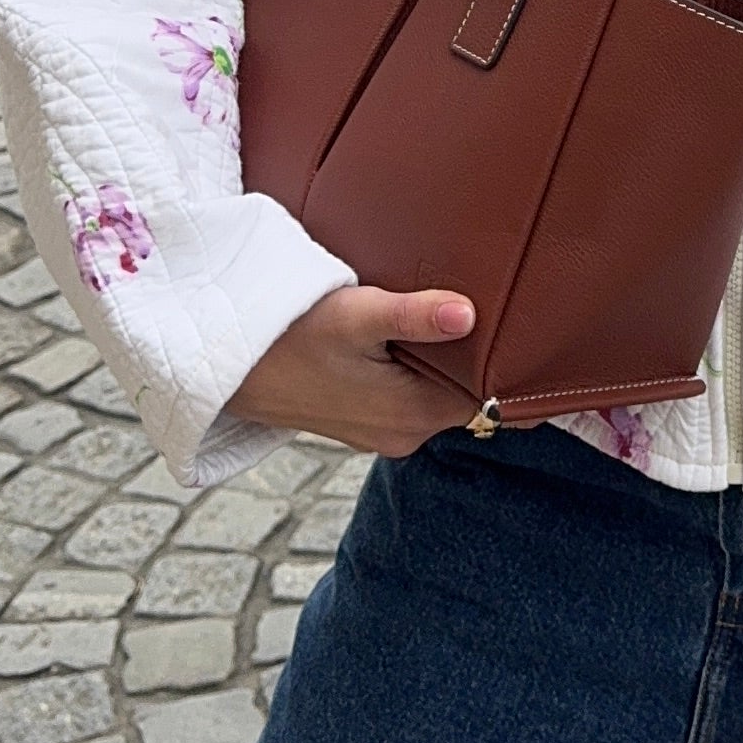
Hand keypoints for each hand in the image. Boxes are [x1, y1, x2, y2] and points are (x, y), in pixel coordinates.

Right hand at [228, 284, 478, 455]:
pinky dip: (414, 371)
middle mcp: (403, 435)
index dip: (502, 362)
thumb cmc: (290, 336)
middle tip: (480, 307)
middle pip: (463, 395)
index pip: (487, 397)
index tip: (514, 327)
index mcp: (412, 416)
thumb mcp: (356, 316)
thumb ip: (413, 316)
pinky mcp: (362, 422)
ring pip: (435, 394)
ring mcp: (382, 433)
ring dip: (440, 363)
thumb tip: (467, 314)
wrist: (228, 366)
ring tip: (441, 318)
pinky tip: (403, 340)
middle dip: (472, 358)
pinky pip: (408, 397)